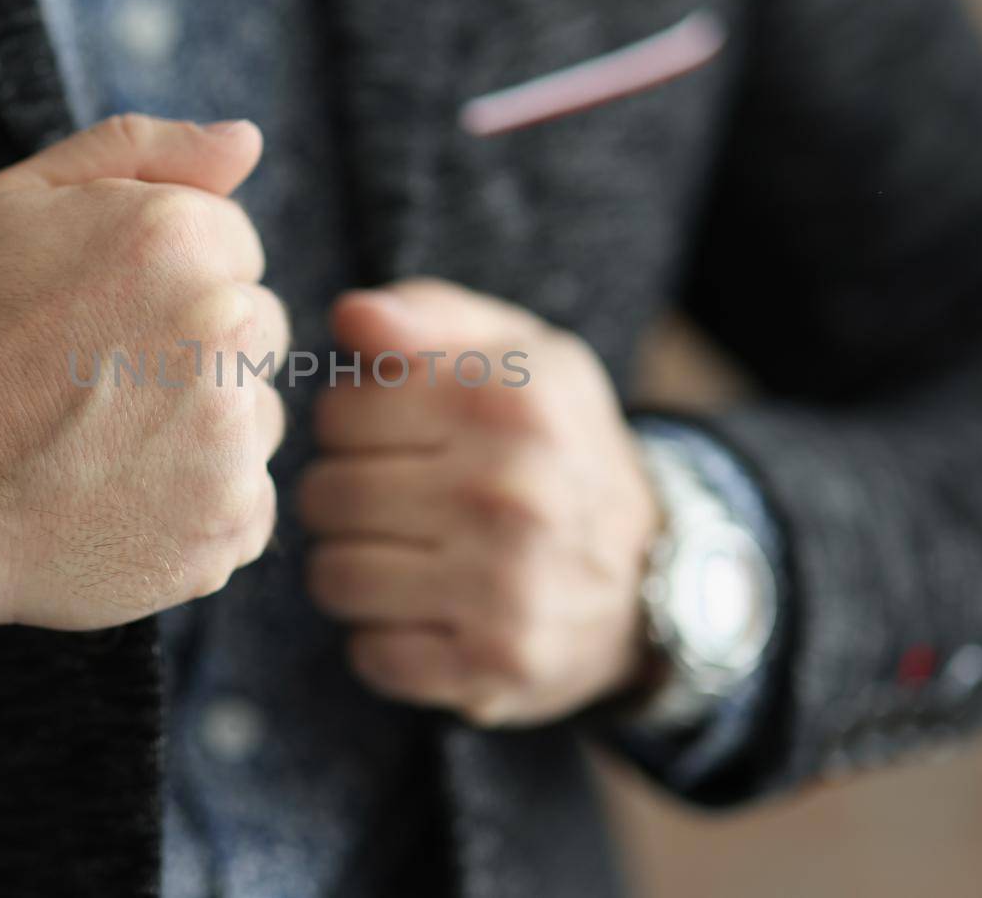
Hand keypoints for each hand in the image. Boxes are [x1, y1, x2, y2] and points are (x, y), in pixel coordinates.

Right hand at [0, 115, 288, 632]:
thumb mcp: (19, 201)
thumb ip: (144, 149)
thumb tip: (247, 140)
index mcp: (182, 237)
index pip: (238, 245)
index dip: (170, 276)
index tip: (106, 311)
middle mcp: (224, 329)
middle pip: (261, 328)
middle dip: (201, 345)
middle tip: (104, 379)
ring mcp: (232, 438)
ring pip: (259, 417)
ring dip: (208, 427)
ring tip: (108, 441)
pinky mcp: (228, 525)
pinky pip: (250, 501)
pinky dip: (201, 506)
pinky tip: (124, 497)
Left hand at [300, 278, 658, 725]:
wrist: (655, 569)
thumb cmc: (554, 445)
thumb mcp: (517, 354)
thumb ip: (428, 315)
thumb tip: (352, 316)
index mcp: (509, 400)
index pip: (338, 413)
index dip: (353, 425)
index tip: (394, 437)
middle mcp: (512, 493)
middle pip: (325, 496)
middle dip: (345, 497)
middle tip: (397, 502)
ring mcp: (507, 588)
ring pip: (334, 577)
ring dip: (355, 568)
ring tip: (405, 555)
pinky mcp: (497, 666)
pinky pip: (372, 655)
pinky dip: (386, 638)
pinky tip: (430, 612)